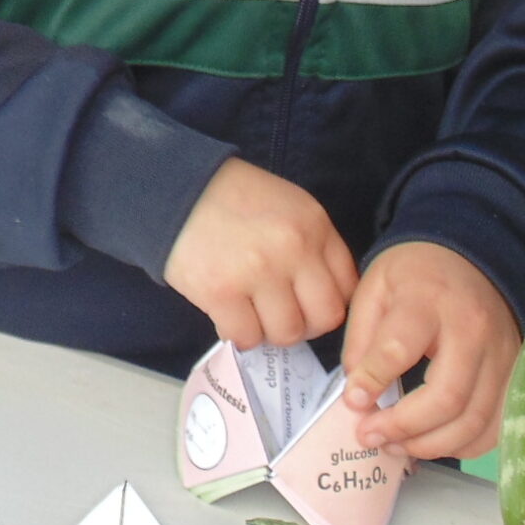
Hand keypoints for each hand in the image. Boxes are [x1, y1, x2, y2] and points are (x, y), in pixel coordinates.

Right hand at [163, 157, 359, 350]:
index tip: (307, 303)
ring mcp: (257, 272)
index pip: (347, 289)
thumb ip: (316, 247)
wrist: (176, 188)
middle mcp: (293, 248)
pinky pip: (245, 336)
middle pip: (323, 318)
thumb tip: (328, 298)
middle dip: (303, 324)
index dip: (327, 303)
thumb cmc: (235, 200)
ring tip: (251, 311)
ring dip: (268, 330)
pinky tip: (228, 313)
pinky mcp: (221, 292)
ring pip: (285, 333)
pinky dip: (238, 332)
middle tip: (279, 313)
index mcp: (314, 225)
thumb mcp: (289, 207)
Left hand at [341, 241, 520, 459]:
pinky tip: (430, 442)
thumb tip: (357, 395)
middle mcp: (475, 332)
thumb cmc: (415, 275)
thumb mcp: (374, 288)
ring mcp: (503, 358)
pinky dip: (463, 445)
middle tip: (368, 436)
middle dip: (404, 426)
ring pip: (475, 421)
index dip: (373, 381)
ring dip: (430, 444)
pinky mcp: (518, 377)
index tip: (351, 402)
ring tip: (393, 445)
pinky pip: (496, 427)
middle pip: (447, 397)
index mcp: (429, 301)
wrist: (471, 259)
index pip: (400, 349)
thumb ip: (362, 340)